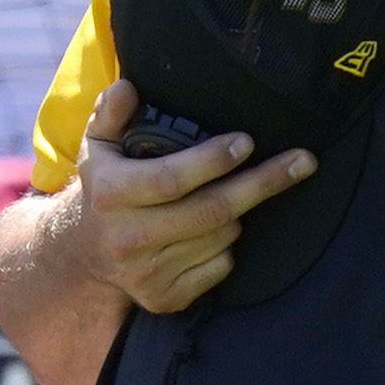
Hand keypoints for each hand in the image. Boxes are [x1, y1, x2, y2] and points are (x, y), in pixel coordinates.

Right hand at [60, 79, 312, 313]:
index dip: (213, 161)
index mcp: (109, 194)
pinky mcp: (165, 298)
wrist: (83, 254)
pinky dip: (227, 248)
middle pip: (211, 211)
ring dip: (238, 214)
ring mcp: (146, 272)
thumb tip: (128, 86)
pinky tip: (213, 234)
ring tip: (229, 197)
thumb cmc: (103, 190)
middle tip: (302, 161)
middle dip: (261, 184)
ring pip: (222, 237)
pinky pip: (220, 267)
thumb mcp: (98, 149)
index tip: (247, 142)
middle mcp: (127, 237)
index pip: (171, 178)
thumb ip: (111, 114)